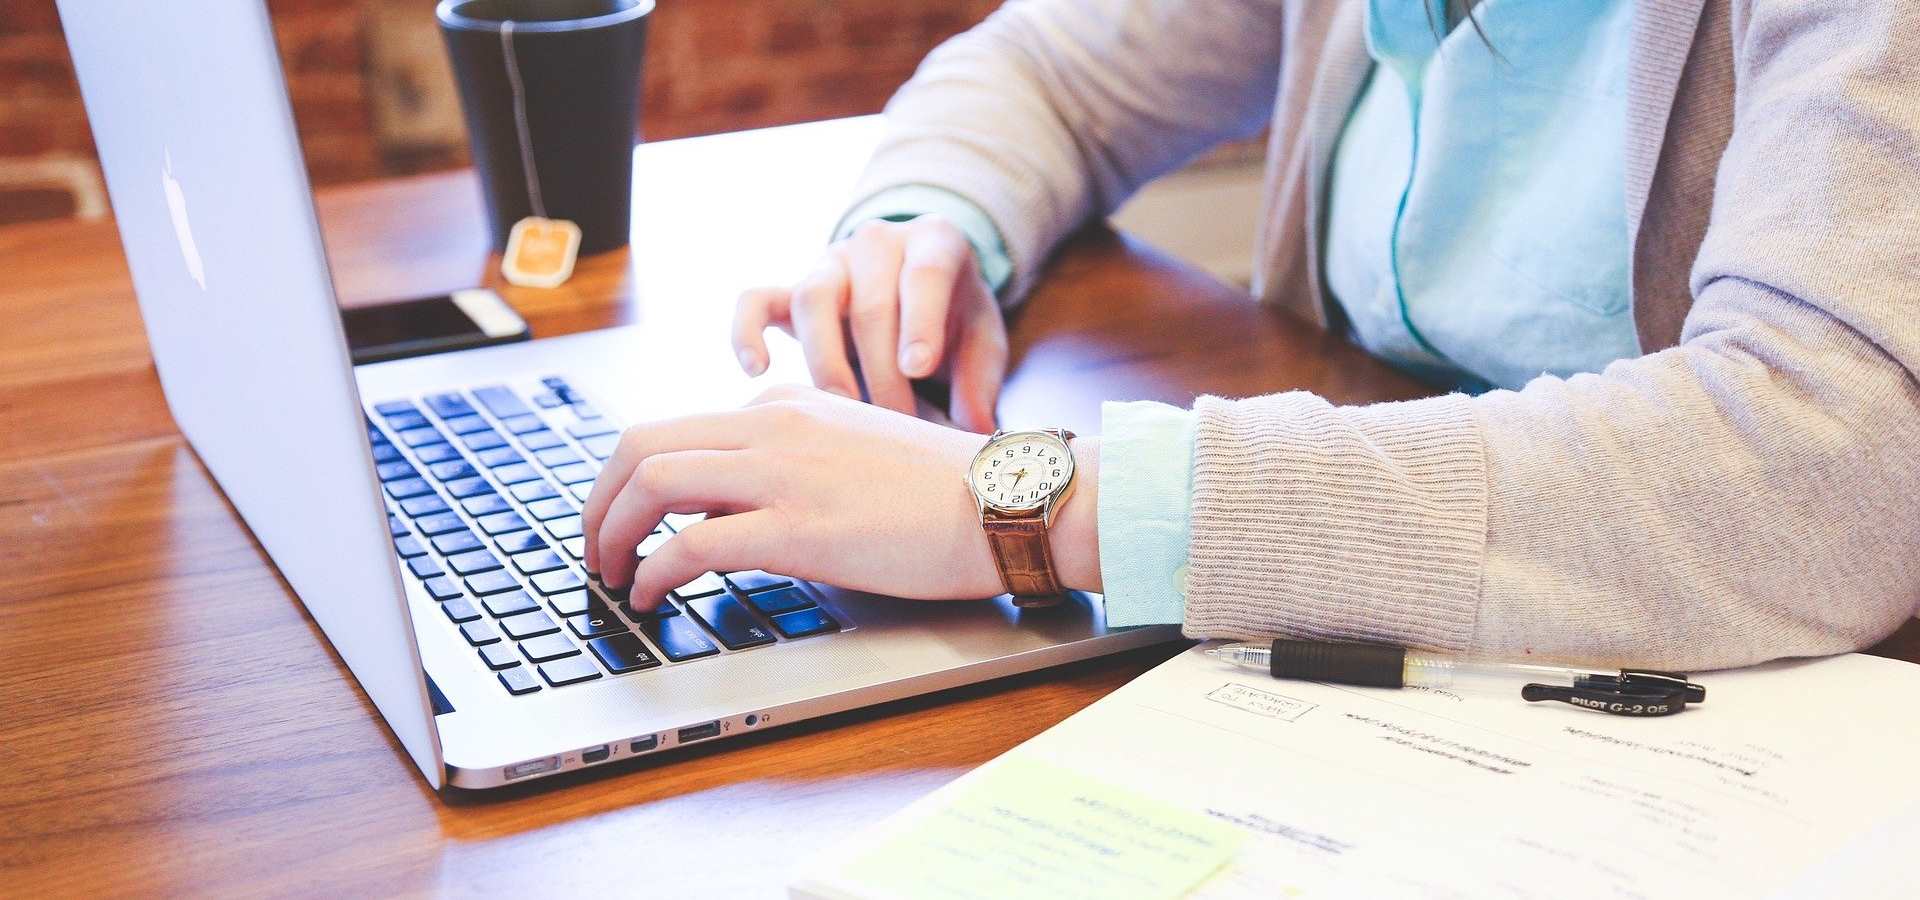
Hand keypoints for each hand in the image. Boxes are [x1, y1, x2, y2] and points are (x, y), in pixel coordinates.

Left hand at [580, 384, 1100, 606]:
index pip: (677, 429)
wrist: (1005, 500)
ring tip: (610, 575)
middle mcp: (773, 426)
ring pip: (652, 482)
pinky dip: (653, 572)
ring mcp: (782, 473)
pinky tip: (652, 597)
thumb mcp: (856, 448)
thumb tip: (743, 502)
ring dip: (611, 533)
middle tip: (594, 548)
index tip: (623, 519)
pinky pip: (691, 544)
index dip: (630, 480)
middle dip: (599, 501)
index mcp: (787, 406)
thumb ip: (798, 459)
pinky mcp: (797, 528)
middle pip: (641, 444)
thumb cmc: (946, 490)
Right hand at [731, 215, 1008, 432]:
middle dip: (882, 371)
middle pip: (869, 302)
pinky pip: (756, 301)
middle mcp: (877, 243)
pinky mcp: (791, 290)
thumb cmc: (955, 320)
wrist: (920, 289)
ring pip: (812, 299)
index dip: (919, 321)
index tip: (917, 368)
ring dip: (827, 362)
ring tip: (844, 411)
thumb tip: (975, 431)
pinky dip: (747, 331)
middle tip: (897, 424)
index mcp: (935, 242)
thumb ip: (981, 382)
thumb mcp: (983, 341)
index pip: (924, 273)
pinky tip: (757, 371)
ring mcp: (830, 264)